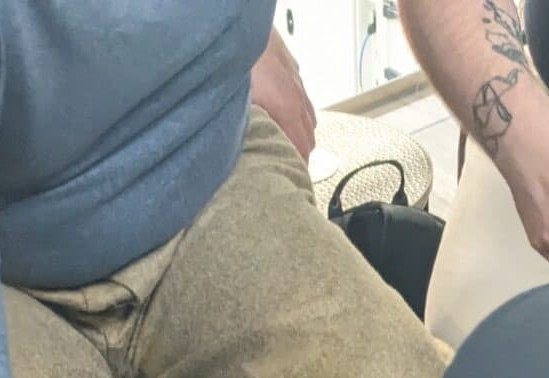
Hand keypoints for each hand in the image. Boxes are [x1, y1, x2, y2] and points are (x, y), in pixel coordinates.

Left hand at [252, 28, 317, 161]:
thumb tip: (245, 156)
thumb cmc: (239, 61)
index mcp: (287, 108)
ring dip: (301, 131)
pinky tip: (286, 111)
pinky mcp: (289, 65)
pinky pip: (300, 94)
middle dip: (303, 154)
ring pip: (307, 113)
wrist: (240, 24)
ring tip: (291, 146)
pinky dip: (297, 109)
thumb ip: (247, 132)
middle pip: (308, 134)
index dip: (300, 168)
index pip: (302, 148)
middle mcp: (296, 95)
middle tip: (292, 170)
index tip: (296, 181)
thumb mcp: (240, 105)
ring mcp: (295, 78)